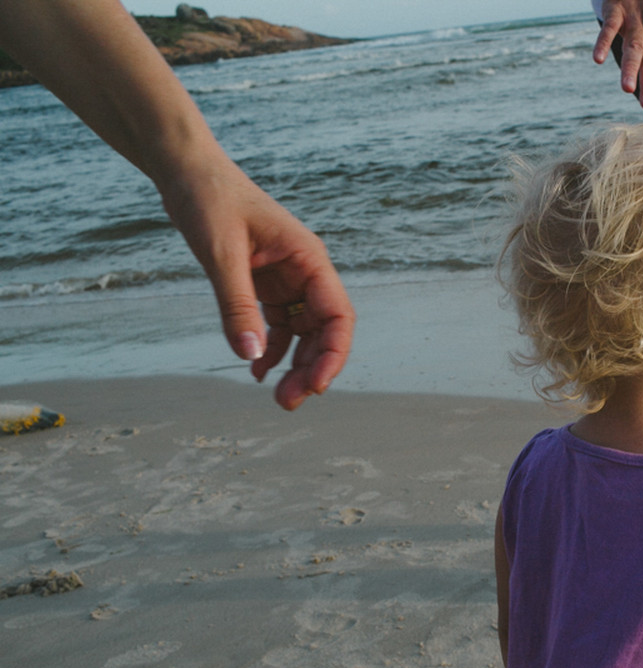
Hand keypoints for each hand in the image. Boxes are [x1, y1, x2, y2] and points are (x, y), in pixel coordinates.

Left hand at [158, 156, 354, 410]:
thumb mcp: (220, 254)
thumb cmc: (208, 198)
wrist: (185, 170)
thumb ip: (236, 305)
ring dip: (294, 365)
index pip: (337, 315)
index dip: (333, 353)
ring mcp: (286, 279)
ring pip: (302, 333)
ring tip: (277, 396)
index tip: (317, 385)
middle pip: (323, 331)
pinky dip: (269, 349)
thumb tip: (250, 355)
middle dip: (312, 368)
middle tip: (288, 402)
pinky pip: (276, 325)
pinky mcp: (263, 284)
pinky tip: (255, 368)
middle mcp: (304, 272)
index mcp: (308, 259)